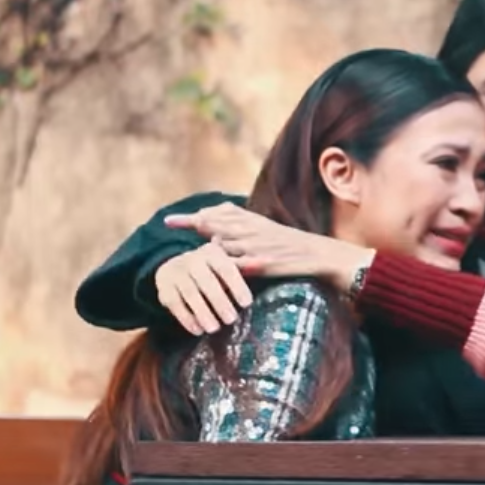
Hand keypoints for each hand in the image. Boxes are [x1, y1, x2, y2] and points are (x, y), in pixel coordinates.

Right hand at [155, 242, 252, 334]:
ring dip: (202, 312)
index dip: (237, 285)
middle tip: (231, 319)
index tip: (247, 303)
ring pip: (189, 293)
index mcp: (211, 253)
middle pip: (206, 282)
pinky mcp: (164, 288)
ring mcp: (175, 273)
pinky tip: (197, 330)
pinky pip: (174, 304)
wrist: (174, 265)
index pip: (226, 268)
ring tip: (214, 329)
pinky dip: (186, 318)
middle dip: (219, 302)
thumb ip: (246, 265)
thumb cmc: (211, 268)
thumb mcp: (227, 263)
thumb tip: (270, 261)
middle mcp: (192, 260)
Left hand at [164, 202, 374, 294]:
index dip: (191, 218)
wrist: (316, 254)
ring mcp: (253, 245)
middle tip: (169, 224)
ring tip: (185, 254)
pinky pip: (234, 264)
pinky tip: (208, 271)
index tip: (168, 221)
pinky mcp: (260, 262)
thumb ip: (242, 226)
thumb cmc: (290, 244)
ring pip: (219, 243)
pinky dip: (220, 266)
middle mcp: (249, 229)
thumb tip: (218, 228)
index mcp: (250, 220)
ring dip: (202, 248)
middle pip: (212, 223)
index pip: (216, 213)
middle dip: (190, 223)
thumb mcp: (265, 230)